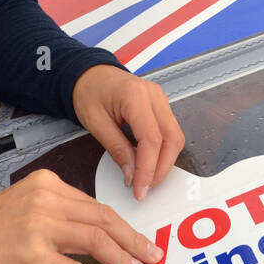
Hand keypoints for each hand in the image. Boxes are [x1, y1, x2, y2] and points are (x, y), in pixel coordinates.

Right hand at [0, 169, 163, 263]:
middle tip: (151, 253)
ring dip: (122, 257)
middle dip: (132, 238)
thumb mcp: (29, 203)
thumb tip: (97, 233)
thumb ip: (61, 212)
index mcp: (49, 184)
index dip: (122, 224)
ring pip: (95, 240)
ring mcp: (40, 228)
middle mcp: (47, 201)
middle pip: (103, 219)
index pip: (95, 205)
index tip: (138, 237)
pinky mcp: (32, 256)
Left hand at [72, 64, 184, 201]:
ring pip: (175, 137)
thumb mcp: (96, 123)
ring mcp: (161, 100)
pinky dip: (163, 151)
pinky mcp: (161, 106)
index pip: (151, 139)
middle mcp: (155, 96)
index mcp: (135, 96)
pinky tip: (149, 163)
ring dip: (165, 162)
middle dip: (161, 169)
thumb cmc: (88, 93)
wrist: (89, 74)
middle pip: (172, 139)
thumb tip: (132, 176)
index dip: (148, 169)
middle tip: (144, 188)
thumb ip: (117, 150)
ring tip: (146, 179)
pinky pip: (170, 132)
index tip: (139, 189)